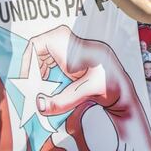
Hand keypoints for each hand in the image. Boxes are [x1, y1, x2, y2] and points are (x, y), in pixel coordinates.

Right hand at [20, 25, 150, 150]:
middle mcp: (67, 46)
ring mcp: (66, 55)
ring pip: (41, 64)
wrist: (124, 93)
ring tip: (39, 98)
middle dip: (31, 75)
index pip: (38, 44)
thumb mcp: (89, 91)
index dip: (26, 63)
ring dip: (38, 82)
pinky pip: (48, 72)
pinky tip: (48, 99)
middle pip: (36, 55)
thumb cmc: (112, 85)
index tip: (25, 82)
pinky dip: (45, 85)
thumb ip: (64, 99)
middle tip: (30, 94)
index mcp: (72, 45)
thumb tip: (40, 105)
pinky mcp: (67, 66)